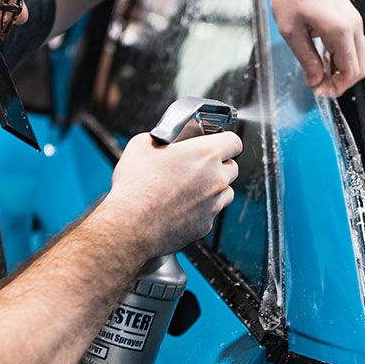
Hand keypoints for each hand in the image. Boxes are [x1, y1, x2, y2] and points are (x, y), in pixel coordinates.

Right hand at [104, 129, 241, 256]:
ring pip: (226, 192)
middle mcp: (216, 179)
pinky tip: (180, 207)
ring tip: (189, 188)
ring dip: (214, 188)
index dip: (225, 140)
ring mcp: (213, 204)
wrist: (130, 226)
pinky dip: (201, 209)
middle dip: (219, 165)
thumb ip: (164, 137)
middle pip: (232, 167)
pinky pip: (211, 212)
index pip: (234, 142)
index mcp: (205, 154)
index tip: (217, 142)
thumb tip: (166, 138)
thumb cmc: (135, 187)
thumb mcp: (142, 145)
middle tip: (197, 166)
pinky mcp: (205, 225)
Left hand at [267, 0, 364, 98]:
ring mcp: (354, 20)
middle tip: (318, 86)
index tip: (319, 91)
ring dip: (341, 70)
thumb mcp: (291, 32)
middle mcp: (353, 25)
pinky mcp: (351, 17)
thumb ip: (306, 59)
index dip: (336, 87)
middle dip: (341, 82)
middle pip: (360, 67)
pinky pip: (353, 45)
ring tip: (318, 72)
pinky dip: (342, 57)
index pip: (350, 71)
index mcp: (340, 29)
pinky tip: (323, 58)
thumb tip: (316, 82)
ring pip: (358, 57)